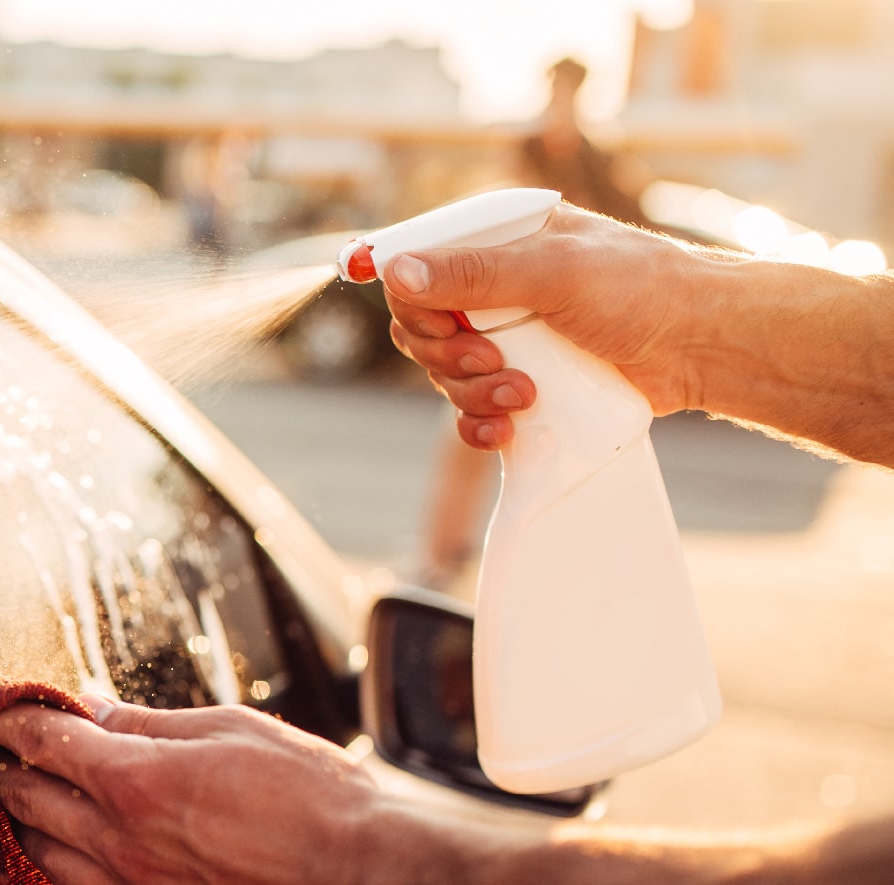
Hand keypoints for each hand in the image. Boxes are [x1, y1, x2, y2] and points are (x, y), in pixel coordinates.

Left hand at [0, 695, 390, 884]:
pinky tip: (73, 866)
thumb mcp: (233, 730)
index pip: (40, 743)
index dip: (7, 721)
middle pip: (26, 800)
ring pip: (46, 858)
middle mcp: (120, 845)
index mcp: (135, 782)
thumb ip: (149, 724)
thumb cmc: (318, 800)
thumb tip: (92, 710)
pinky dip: (67, 883)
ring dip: (27, 824)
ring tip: (22, 801)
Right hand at [384, 204, 703, 449]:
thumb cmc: (641, 289)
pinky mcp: (520, 383)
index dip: (409, 295)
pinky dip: (479, 424)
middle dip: (448, 353)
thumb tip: (395, 268)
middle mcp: (493, 287)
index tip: (428, 316)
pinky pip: (468, 412)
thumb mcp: (553, 272)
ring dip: (473, 392)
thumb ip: (474, 273)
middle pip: (420, 326)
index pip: (415, 263)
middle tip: (494, 358)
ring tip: (526, 393)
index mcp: (497, 242)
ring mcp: (506, 337)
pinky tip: (508, 428)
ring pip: (443, 373)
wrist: (703, 346)